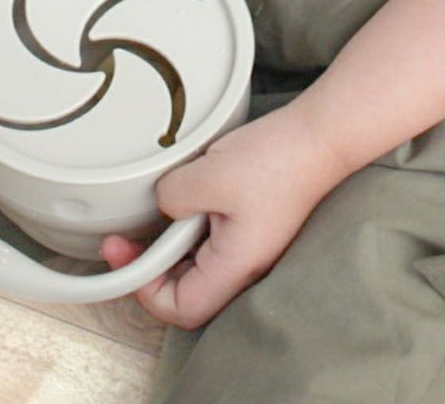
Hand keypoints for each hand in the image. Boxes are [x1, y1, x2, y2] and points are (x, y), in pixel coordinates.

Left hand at [100, 105, 347, 329]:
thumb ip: (171, 198)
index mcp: (234, 266)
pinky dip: (189, 224)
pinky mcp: (252, 227)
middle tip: (124, 237)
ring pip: (196, 265)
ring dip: (170, 242)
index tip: (127, 255)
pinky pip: (211, 240)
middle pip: (186, 291)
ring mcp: (249, 248)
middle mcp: (244, 266)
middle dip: (151, 266)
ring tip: (156, 209)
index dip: (146, 290)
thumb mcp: (208, 175)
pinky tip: (185, 195)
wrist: (319, 136)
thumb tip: (162, 207)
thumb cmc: (275, 160)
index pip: (181, 308)